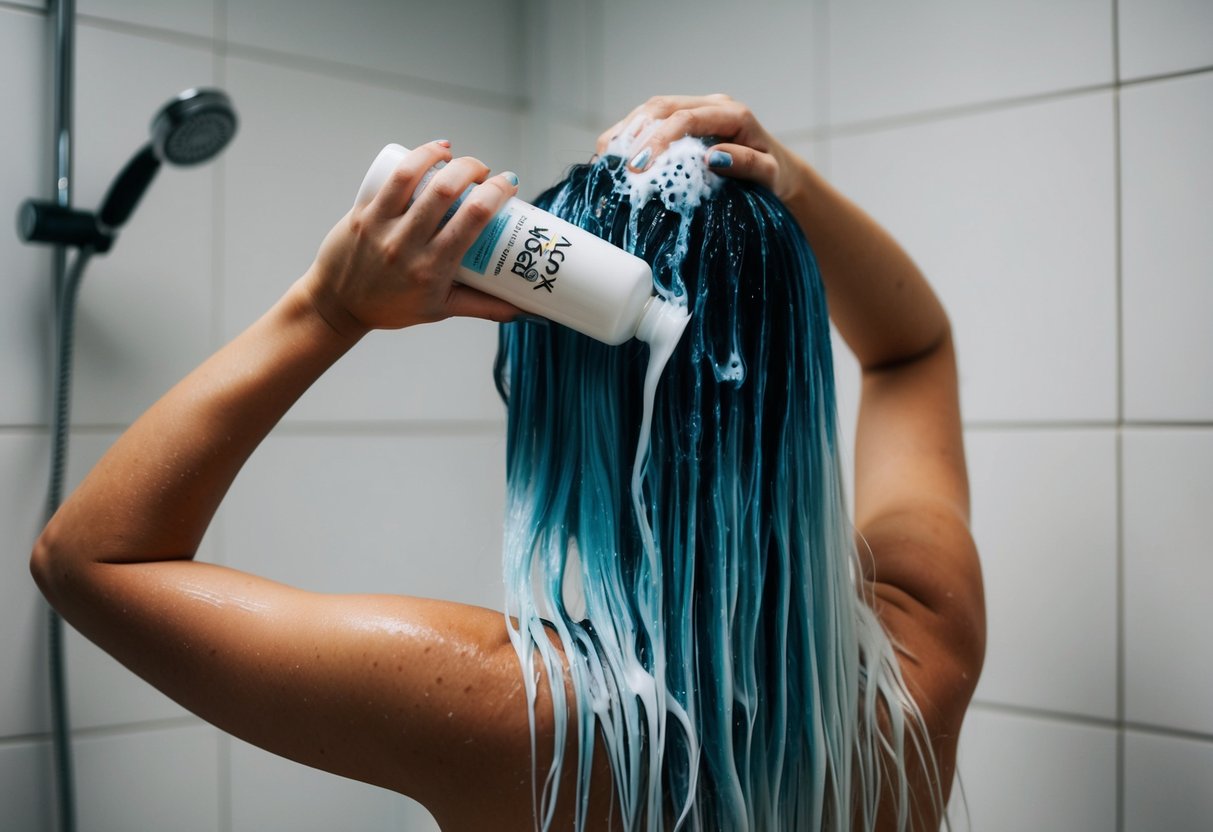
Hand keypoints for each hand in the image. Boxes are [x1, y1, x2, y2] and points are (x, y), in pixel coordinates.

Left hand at [303, 141, 521, 338]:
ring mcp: (381, 227)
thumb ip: (486, 307)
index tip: (508, 183)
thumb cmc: (393, 307)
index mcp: (432, 269)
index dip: (497, 193)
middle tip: (484, 172)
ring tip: (454, 154)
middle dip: (472, 169)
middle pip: (446, 191)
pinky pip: (390, 178)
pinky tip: (431, 151)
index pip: (472, 220)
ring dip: (440, 156)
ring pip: (414, 176)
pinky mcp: (362, 213)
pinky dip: (414, 158)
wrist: (339, 306)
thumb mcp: (443, 310)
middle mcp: (406, 246)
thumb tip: (528, 307)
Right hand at [595, 94, 809, 202]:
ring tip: (607, 161)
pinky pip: (650, 121)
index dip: (658, 140)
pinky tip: (613, 156)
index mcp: (731, 114)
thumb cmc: (774, 176)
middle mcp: (710, 105)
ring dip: (626, 132)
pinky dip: (629, 135)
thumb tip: (713, 158)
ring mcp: (695, 110)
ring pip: (650, 110)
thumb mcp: (770, 174)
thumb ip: (747, 164)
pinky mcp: (683, 120)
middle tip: (618, 168)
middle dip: (635, 135)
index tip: (639, 167)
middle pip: (661, 107)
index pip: (685, 118)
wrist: (776, 171)